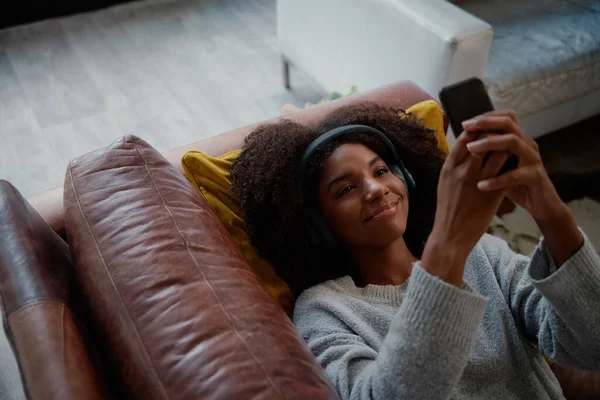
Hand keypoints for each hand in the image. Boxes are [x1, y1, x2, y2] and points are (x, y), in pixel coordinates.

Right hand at [421, 130, 507, 286]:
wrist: (450, 236)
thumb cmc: (446, 210)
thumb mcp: (444, 182)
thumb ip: (454, 165)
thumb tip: (465, 149)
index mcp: (449, 167)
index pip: (465, 137)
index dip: (477, 131)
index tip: (485, 131)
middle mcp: (463, 170)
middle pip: (484, 140)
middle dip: (495, 135)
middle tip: (502, 136)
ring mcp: (479, 181)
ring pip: (500, 152)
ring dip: (508, 147)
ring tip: (511, 148)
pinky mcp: (493, 193)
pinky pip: (508, 171)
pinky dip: (513, 165)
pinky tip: (516, 164)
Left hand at [463, 110, 582, 264]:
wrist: (541, 205)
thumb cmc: (517, 185)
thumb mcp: (501, 166)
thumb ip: (489, 154)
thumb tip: (465, 144)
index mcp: (519, 140)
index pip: (505, 118)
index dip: (486, 117)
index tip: (466, 123)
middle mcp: (527, 145)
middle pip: (509, 124)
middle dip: (486, 123)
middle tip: (467, 127)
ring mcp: (533, 159)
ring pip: (513, 142)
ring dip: (490, 143)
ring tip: (471, 149)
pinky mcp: (536, 177)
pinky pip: (516, 175)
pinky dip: (497, 180)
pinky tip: (481, 185)